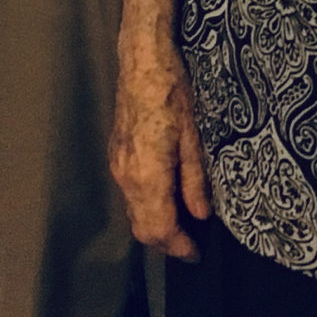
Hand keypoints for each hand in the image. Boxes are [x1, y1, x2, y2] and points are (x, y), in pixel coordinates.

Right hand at [109, 34, 210, 261]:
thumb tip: (201, 214)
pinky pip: (129, 194)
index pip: (160, 228)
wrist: (142, 61)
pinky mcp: (116, 154)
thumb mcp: (195, 137)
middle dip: (165, 243)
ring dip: (155, 225)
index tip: (197, 255)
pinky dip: (146, 207)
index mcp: (147, 177)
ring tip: (183, 225)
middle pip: (141, 228)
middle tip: (191, 246)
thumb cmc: (173, 93)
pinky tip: (165, 199)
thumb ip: (195, 181)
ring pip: (133, 212)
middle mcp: (126, 178)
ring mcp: (117, 166)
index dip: (178, 247)